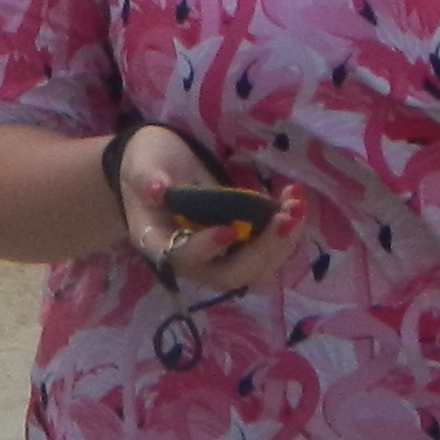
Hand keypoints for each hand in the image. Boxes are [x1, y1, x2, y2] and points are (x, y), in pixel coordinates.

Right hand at [110, 126, 313, 298]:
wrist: (158, 168)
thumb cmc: (147, 166)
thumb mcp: (143, 164)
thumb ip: (148, 177)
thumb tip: (156, 189)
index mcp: (157, 242)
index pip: (180, 257)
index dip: (204, 249)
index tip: (228, 229)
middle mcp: (189, 260)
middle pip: (228, 275)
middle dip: (262, 251)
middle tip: (286, 219)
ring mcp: (217, 257)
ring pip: (255, 269)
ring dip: (282, 243)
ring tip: (296, 204)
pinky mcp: (238, 247)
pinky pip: (266, 252)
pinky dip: (285, 231)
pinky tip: (294, 200)